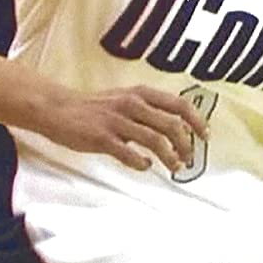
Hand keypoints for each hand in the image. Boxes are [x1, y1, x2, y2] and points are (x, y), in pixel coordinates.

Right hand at [34, 84, 209, 173]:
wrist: (57, 109)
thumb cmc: (94, 108)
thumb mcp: (125, 101)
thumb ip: (149, 112)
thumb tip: (176, 130)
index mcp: (140, 94)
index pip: (178, 104)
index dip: (196, 121)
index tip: (205, 136)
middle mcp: (132, 104)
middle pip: (172, 125)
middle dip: (186, 145)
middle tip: (189, 159)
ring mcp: (117, 121)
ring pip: (155, 140)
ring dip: (170, 157)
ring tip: (174, 167)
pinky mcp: (102, 138)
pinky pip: (129, 154)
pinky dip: (142, 163)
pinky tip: (145, 166)